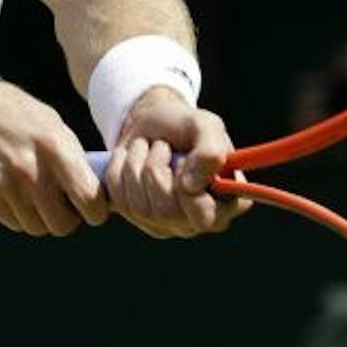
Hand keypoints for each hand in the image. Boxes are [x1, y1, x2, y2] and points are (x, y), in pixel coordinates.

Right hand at [0, 67, 108, 236]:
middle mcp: (32, 169)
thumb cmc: (4, 110)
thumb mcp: (46, 120)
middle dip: (65, 218)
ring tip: (31, 194)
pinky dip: (16, 214)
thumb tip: (96, 185)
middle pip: (63, 224)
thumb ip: (71, 153)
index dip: (95, 210)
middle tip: (59, 204)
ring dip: (38, 218)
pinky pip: (13, 223)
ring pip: (37, 227)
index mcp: (55, 146)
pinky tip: (10, 191)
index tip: (91, 209)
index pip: (90, 198)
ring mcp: (7, 185)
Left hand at [101, 88, 250, 238]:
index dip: (187, 190)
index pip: (204, 218)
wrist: (152, 123)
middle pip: (166, 212)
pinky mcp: (136, 218)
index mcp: (227, 204)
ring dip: (136, 165)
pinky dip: (120, 169)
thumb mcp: (205, 126)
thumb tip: (191, 187)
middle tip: (161, 146)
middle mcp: (198, 221)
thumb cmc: (184, 126)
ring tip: (147, 148)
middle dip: (156, 169)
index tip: (181, 161)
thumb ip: (211, 152)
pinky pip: (118, 200)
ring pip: (139, 207)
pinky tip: (132, 158)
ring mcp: (166, 224)